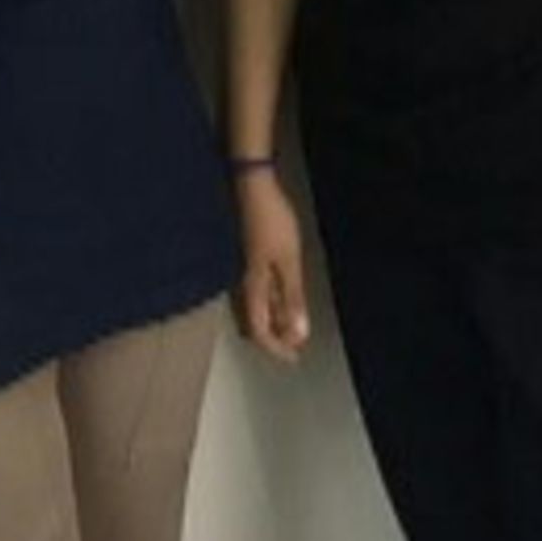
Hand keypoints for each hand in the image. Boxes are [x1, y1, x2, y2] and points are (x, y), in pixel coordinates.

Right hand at [233, 169, 311, 361]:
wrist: (251, 184)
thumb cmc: (271, 221)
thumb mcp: (288, 260)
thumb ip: (292, 297)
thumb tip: (297, 334)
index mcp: (252, 286)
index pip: (259, 332)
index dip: (276, 348)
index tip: (295, 356)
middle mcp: (243, 282)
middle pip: (255, 321)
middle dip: (276, 336)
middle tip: (298, 340)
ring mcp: (244, 268)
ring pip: (257, 305)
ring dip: (275, 318)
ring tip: (296, 319)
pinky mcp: (248, 256)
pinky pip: (258, 289)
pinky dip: (273, 300)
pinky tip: (284, 292)